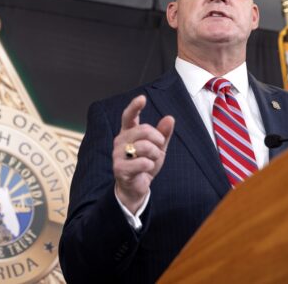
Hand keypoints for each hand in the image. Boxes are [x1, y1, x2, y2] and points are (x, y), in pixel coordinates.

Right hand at [113, 95, 174, 213]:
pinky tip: (146, 170)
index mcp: (128, 133)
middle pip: (143, 130)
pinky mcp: (119, 168)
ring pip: (145, 146)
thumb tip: (169, 118)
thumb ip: (163, 134)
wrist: (136, 188)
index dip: (135, 107)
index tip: (142, 99)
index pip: (129, 117)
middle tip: (159, 148)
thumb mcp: (158, 148)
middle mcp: (120, 141)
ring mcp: (118, 154)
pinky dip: (150, 166)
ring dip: (155, 155)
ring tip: (152, 161)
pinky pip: (143, 162)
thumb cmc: (144, 165)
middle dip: (157, 139)